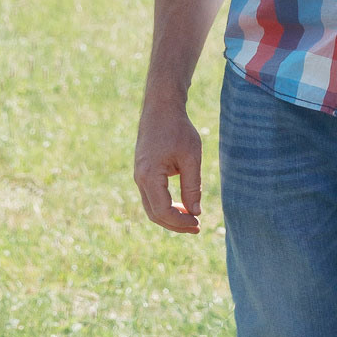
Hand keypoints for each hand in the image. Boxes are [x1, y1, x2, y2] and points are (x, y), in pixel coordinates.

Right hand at [135, 90, 206, 233]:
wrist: (161, 108)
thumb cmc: (178, 129)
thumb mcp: (191, 158)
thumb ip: (192, 186)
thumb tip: (196, 212)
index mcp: (149, 175)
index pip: (162, 211)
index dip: (180, 222)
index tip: (198, 223)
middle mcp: (139, 178)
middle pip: (155, 214)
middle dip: (175, 224)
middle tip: (197, 228)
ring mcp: (139, 176)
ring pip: (152, 207)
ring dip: (171, 217)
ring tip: (192, 220)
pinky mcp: (143, 172)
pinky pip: (152, 197)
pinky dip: (166, 206)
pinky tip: (183, 207)